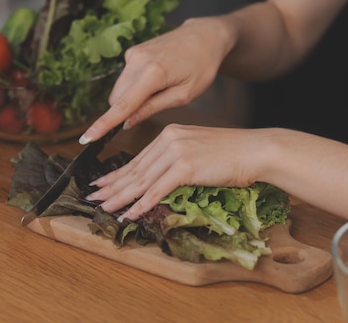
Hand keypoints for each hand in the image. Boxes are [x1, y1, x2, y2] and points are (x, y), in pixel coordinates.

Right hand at [79, 17, 232, 143]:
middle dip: (128, 110)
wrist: (205, 36)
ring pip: (120, 89)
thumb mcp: (185, 94)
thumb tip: (128, 122)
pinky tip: (158, 78)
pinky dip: (136, 86)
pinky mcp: (133, 51)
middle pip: (118, 99)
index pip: (123, 104)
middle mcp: (138, 60)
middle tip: (157, 104)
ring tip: (162, 88)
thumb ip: (153, 108)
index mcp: (154, 73)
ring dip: (133, 98)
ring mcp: (133, 54)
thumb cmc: (202, 66)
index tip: (87, 137)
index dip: (104, 124)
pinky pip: (126, 78)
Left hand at [86, 124, 262, 220]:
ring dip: (121, 198)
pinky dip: (141, 204)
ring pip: (142, 180)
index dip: (118, 173)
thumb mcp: (199, 150)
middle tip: (92, 197)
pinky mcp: (185, 166)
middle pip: (135, 169)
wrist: (255, 151)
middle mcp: (169, 138)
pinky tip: (129, 213)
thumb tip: (162, 179)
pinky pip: (157, 190)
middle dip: (112, 186)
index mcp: (171, 133)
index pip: (138, 158)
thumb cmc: (233, 154)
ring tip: (103, 208)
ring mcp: (176, 151)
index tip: (102, 183)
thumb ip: (179, 160)